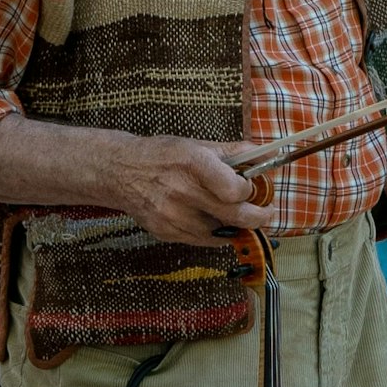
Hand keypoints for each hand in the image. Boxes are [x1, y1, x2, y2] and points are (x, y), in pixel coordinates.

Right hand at [115, 137, 271, 247]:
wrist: (120, 171)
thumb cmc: (161, 155)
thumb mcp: (196, 145)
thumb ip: (234, 152)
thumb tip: (266, 155)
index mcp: (193, 164)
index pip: (235, 189)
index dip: (250, 191)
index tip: (252, 188)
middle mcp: (182, 191)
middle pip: (234, 216)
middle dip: (258, 217)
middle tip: (265, 214)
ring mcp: (172, 215)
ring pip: (221, 233)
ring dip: (234, 226)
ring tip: (234, 215)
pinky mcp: (165, 232)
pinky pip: (202, 241)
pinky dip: (213, 233)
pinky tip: (211, 220)